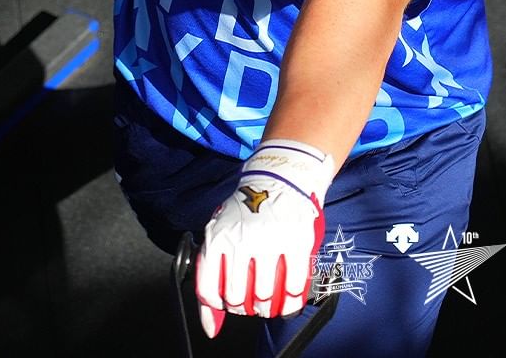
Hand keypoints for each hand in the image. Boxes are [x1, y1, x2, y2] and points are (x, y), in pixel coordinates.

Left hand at [195, 140, 333, 337]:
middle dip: (244, 308)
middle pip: (237, 298)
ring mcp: (269, 241)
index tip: (227, 303)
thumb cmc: (246, 211)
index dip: (218, 305)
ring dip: (266, 308)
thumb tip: (210, 328)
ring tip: (268, 302)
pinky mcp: (296, 242)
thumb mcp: (220, 233)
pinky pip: (294, 287)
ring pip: (264, 297)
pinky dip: (291, 301)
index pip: (209, 289)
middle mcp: (241, 240)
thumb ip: (211, 276)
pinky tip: (289, 301)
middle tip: (251, 302)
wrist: (279, 178)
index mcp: (218, 237)